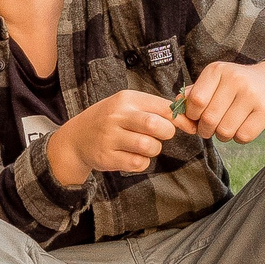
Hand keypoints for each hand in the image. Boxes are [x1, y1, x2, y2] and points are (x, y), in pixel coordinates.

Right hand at [45, 89, 178, 186]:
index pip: (163, 107)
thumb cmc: (110, 120)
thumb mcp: (127, 106)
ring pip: (148, 146)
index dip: (180, 119)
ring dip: (154, 149)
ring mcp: (110, 138)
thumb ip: (154, 109)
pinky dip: (142, 162)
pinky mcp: (107, 157)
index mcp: (126, 100)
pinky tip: (133, 156)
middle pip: (155, 125)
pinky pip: (138, 163)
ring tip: (145, 146)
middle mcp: (117, 116)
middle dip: (167, 133)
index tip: (188, 126)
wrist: (76, 138)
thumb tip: (188, 119)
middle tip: (161, 135)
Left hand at [174, 60, 264, 142]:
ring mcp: (253, 94)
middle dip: (206, 130)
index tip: (197, 117)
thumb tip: (175, 107)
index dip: (192, 115)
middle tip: (211, 127)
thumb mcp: (215, 82)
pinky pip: (243, 136)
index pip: (195, 101)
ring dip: (223, 135)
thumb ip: (194, 93)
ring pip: (225, 131)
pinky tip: (243, 127)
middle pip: (209, 119)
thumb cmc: (237, 86)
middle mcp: (235, 79)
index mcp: (217, 70)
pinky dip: (240, 138)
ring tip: (228, 126)